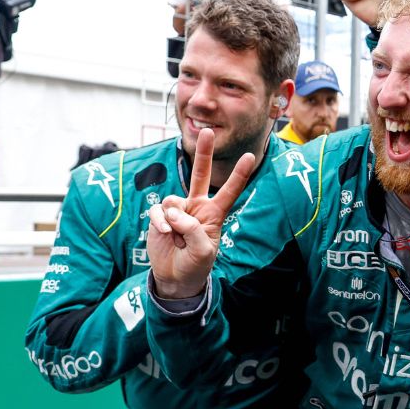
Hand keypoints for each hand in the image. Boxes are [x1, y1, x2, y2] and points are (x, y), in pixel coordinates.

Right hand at [146, 128, 254, 298]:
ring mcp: (178, 209)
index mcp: (215, 213)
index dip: (239, 175)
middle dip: (203, 153)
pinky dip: (160, 221)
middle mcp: (197, 206)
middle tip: (207, 131)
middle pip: (200, 174)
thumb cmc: (195, 264)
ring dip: (173, 219)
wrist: (175, 277)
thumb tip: (175, 213)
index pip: (229, 191)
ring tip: (175, 237)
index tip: (250, 156)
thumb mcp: (203, 252)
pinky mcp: (160, 215)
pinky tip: (163, 233)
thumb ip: (194, 231)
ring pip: (174, 200)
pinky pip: (158, 210)